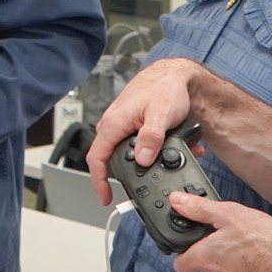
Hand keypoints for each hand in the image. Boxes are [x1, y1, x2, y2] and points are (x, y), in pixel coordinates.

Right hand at [85, 57, 205, 205]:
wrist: (175, 74)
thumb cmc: (164, 87)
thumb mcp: (161, 115)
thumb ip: (151, 139)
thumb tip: (142, 160)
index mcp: (113, 123)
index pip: (97, 158)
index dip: (98, 181)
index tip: (105, 197)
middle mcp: (114, 125)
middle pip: (111, 158)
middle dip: (132, 173)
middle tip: (147, 183)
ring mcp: (123, 125)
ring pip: (128, 152)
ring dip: (148, 160)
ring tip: (170, 161)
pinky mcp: (134, 125)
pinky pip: (138, 143)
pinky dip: (155, 150)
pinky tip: (173, 148)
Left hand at [167, 193, 271, 271]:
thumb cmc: (264, 244)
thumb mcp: (229, 214)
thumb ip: (200, 209)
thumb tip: (177, 200)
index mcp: (205, 258)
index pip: (180, 264)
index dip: (183, 254)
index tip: (190, 245)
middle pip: (207, 267)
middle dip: (215, 254)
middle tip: (231, 239)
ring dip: (236, 263)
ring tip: (252, 247)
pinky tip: (265, 261)